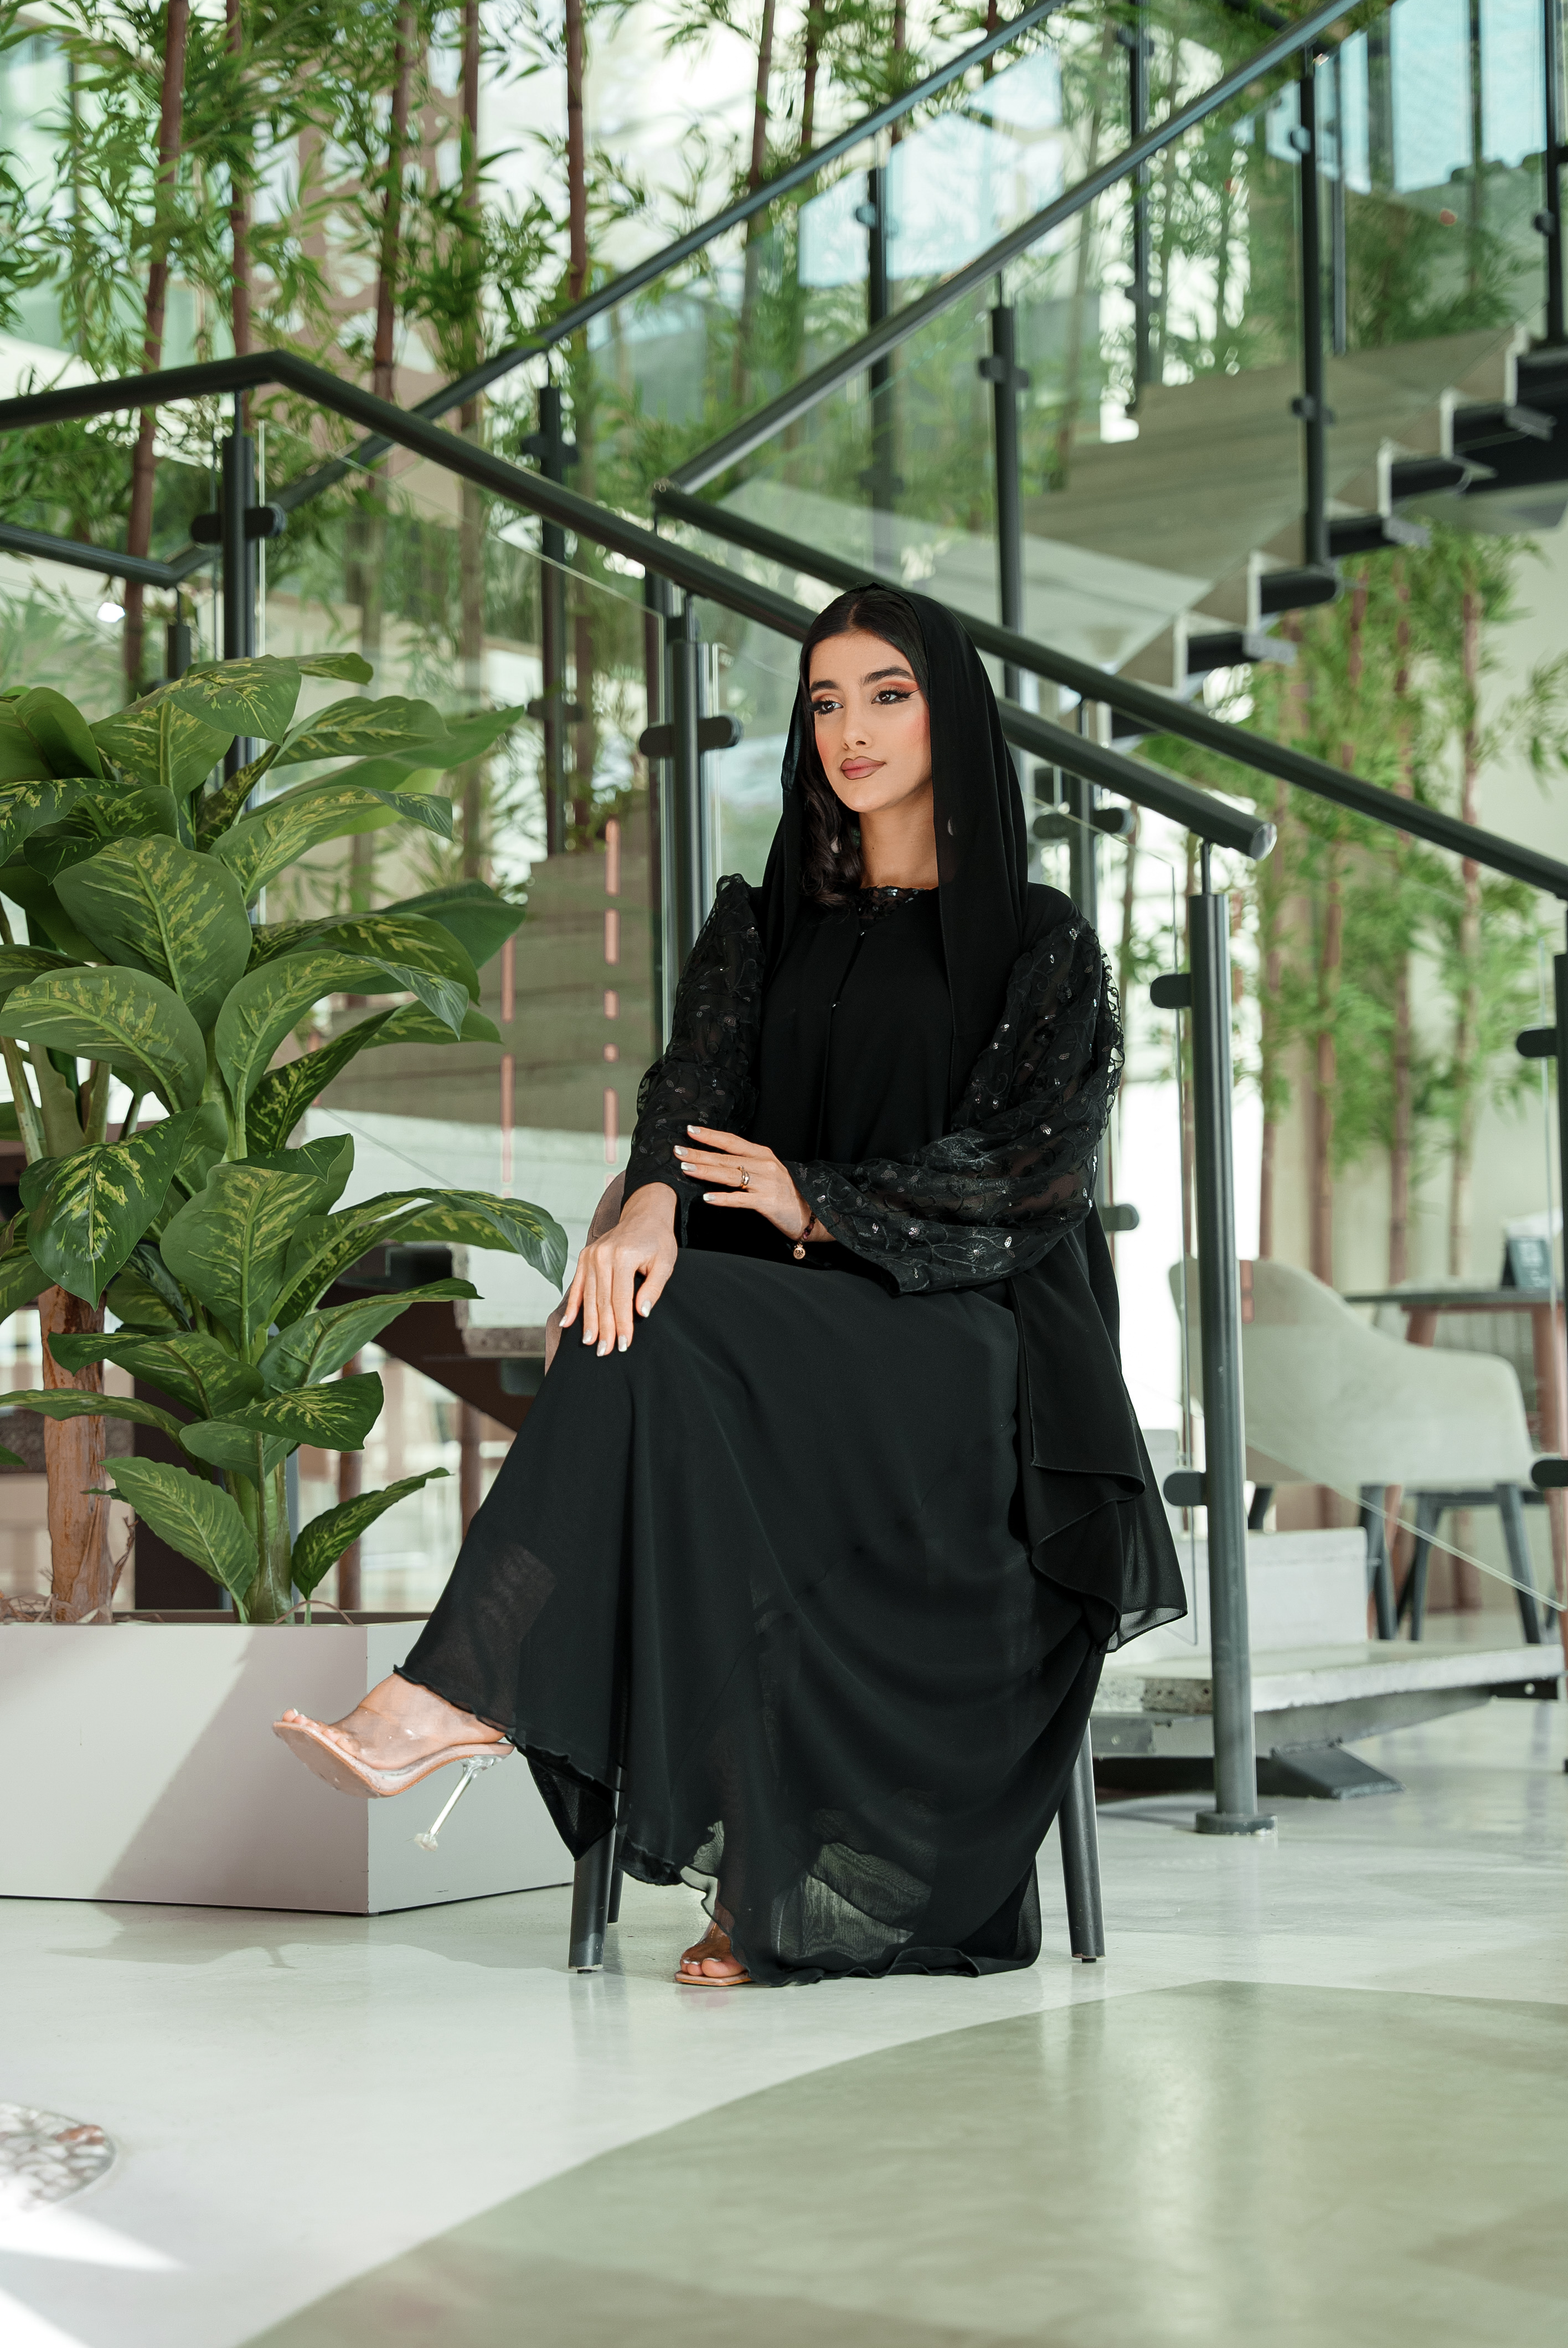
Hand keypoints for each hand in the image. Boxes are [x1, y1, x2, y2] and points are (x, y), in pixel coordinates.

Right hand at [559, 1183, 677, 1355]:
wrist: (644, 1214)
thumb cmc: (657, 1241)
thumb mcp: (665, 1263)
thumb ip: (653, 1288)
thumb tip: (641, 1313)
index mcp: (624, 1257)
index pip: (621, 1299)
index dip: (622, 1324)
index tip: (624, 1344)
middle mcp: (603, 1256)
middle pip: (602, 1300)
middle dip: (604, 1329)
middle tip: (605, 1352)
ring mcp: (591, 1256)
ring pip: (589, 1296)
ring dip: (588, 1322)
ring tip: (590, 1343)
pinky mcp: (585, 1257)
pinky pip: (577, 1285)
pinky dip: (572, 1305)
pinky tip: (568, 1323)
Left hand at [673, 1126, 820, 1242]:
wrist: (812, 1212)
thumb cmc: (785, 1193)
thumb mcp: (767, 1172)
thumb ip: (746, 1165)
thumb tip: (715, 1162)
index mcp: (763, 1154)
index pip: (731, 1141)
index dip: (710, 1136)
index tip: (690, 1130)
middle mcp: (764, 1165)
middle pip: (725, 1158)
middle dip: (699, 1154)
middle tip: (678, 1151)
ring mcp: (766, 1183)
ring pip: (730, 1175)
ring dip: (705, 1172)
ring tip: (686, 1169)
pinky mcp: (767, 1202)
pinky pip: (740, 1199)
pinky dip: (723, 1198)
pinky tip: (707, 1198)